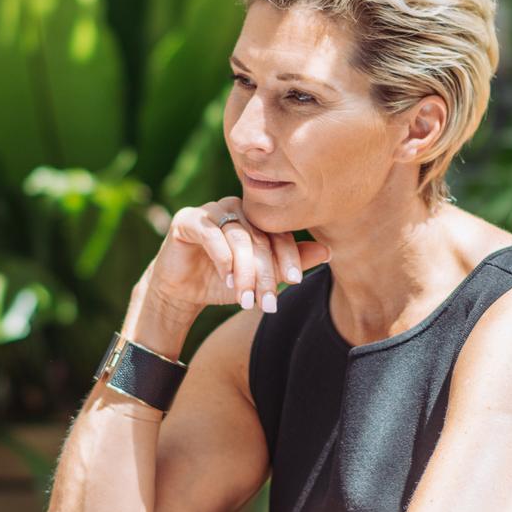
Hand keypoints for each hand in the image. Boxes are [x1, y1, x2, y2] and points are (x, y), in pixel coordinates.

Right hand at [148, 199, 327, 315]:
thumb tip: (329, 251)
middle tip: (268, 302)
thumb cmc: (225, 281)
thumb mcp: (261, 277)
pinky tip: (228, 279)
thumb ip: (291, 263)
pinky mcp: (188, 220)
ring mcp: (212, 211)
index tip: (295, 282)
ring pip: (238, 237)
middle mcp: (236, 208)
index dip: (289, 257)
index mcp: (257, 218)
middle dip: (266, 273)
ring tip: (246, 298)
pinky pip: (210, 233)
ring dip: (245, 271)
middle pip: (260, 238)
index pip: (279, 233)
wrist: (183, 292)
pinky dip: (222, 257)